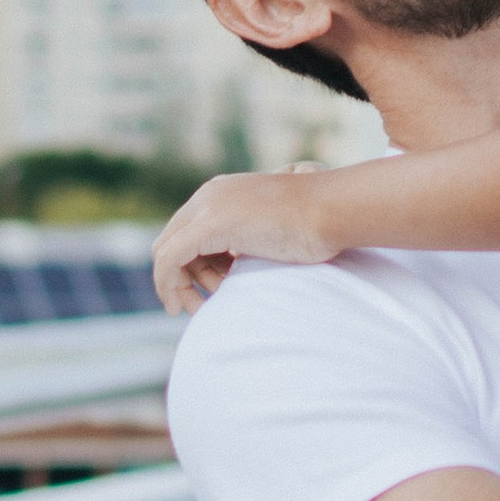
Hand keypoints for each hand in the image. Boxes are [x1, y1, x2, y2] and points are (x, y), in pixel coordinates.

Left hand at [150, 168, 335, 313]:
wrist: (333, 210)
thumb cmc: (316, 225)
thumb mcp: (270, 230)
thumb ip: (247, 240)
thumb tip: (235, 265)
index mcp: (222, 192)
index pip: (184, 232)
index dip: (187, 266)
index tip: (204, 293)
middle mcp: (209, 195)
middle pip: (170, 242)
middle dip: (178, 278)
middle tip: (195, 306)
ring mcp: (208, 207)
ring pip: (166, 253)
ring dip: (179, 286)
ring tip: (207, 304)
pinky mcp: (210, 224)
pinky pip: (170, 260)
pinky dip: (168, 285)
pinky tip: (177, 307)